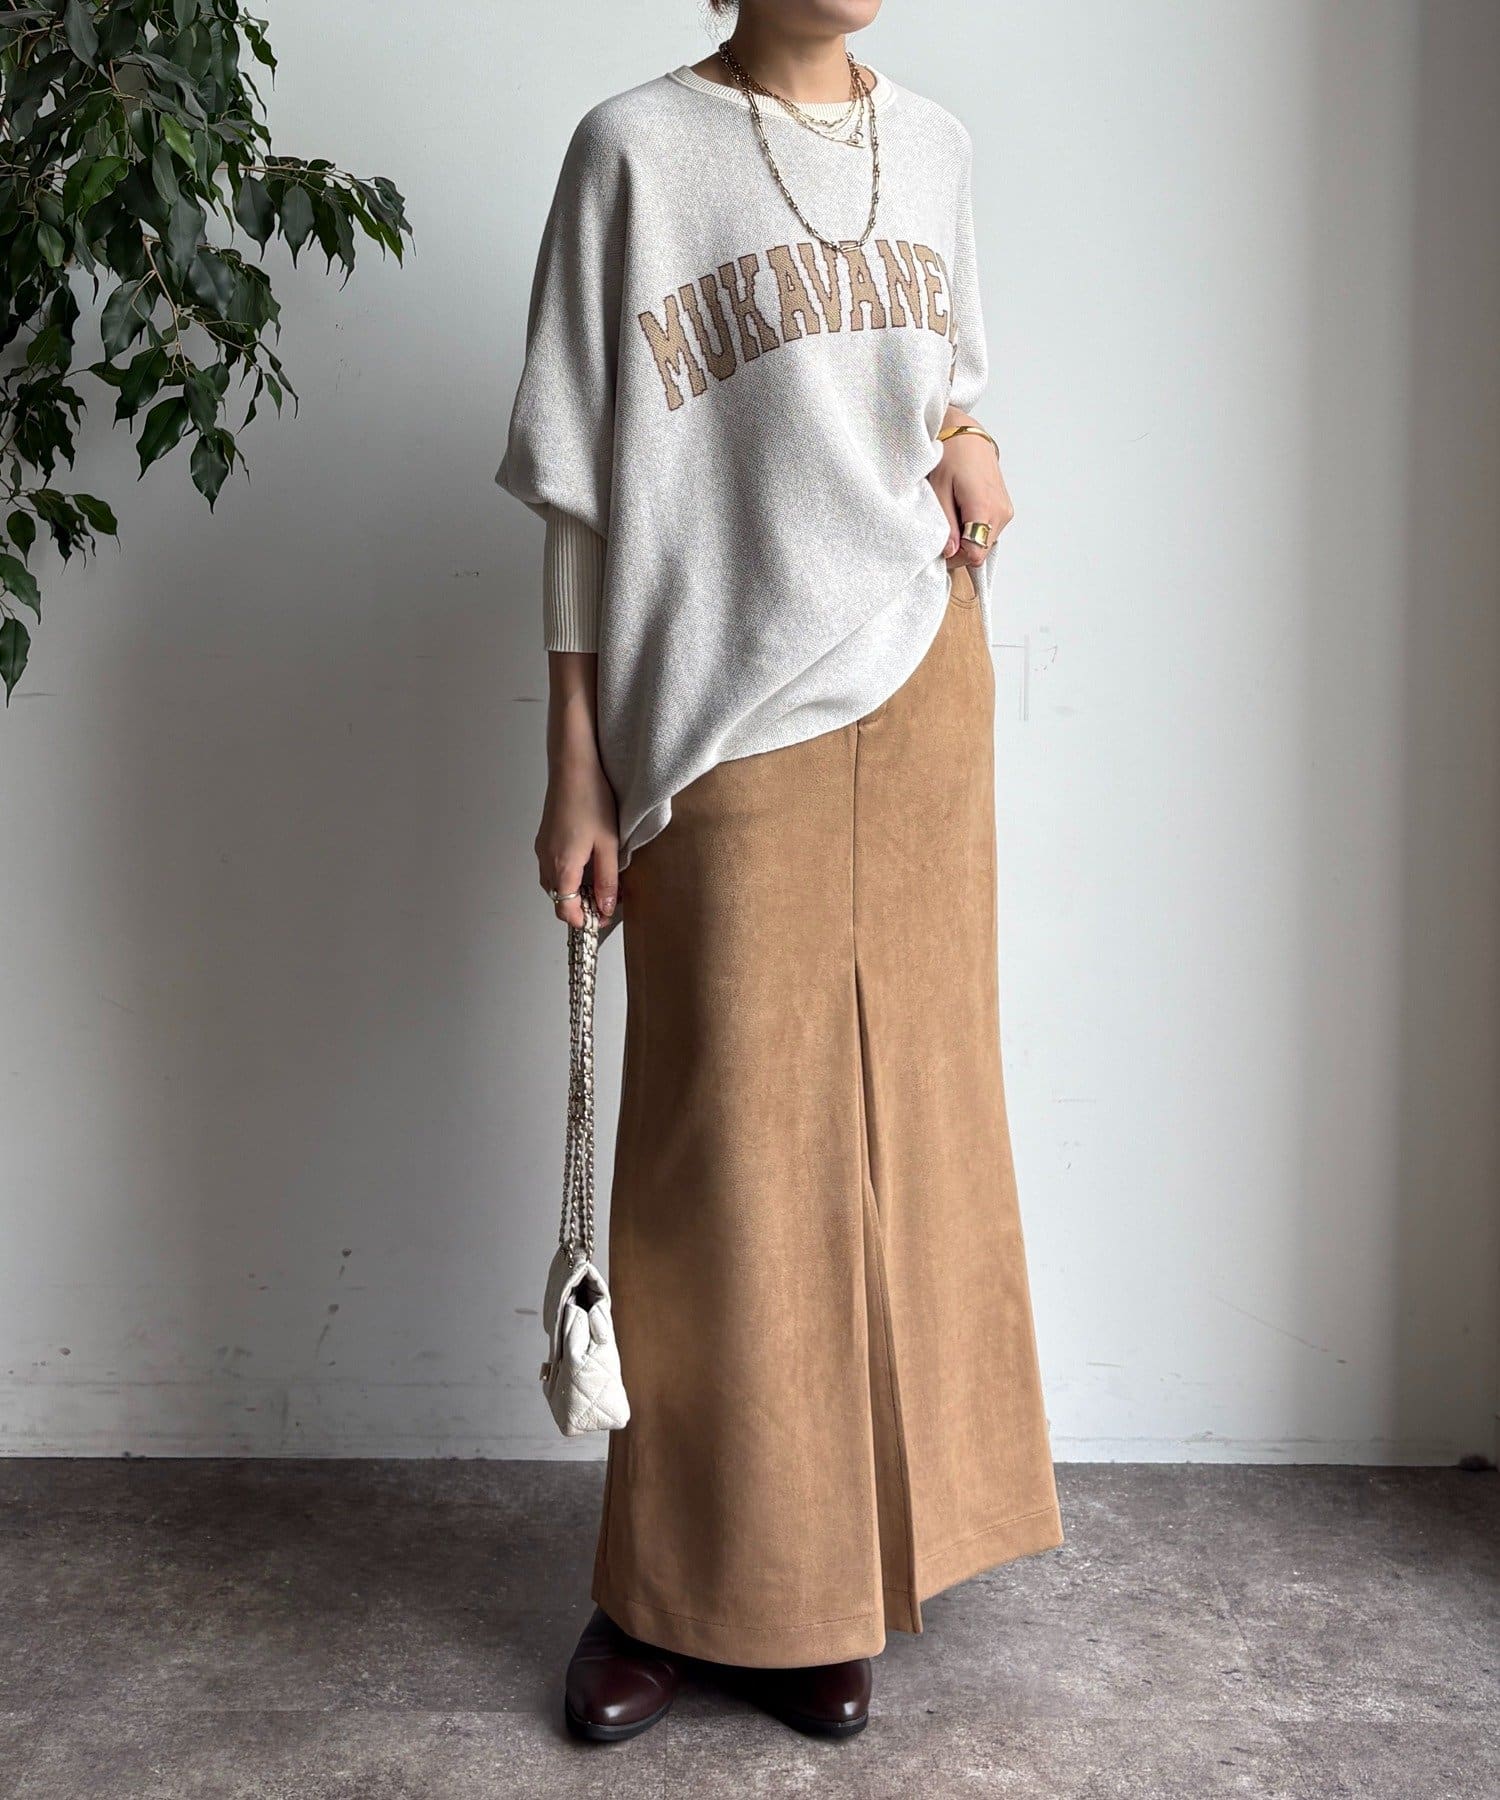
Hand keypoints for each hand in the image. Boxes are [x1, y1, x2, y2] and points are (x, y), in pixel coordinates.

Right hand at [536, 746, 619, 928]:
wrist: (572, 766)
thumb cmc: (592, 799)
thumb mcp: (609, 844)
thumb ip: (607, 880)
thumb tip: (605, 908)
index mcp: (562, 866)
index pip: (565, 911)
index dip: (584, 921)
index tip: (603, 918)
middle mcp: (546, 861)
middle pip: (558, 900)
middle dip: (581, 906)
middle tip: (607, 899)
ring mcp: (542, 850)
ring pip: (555, 885)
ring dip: (574, 890)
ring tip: (600, 880)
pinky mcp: (544, 840)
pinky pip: (553, 868)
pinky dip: (568, 875)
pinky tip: (588, 861)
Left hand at [927, 420, 1013, 570]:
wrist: (967, 434)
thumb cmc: (951, 454)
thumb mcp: (939, 489)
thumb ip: (946, 525)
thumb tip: (950, 552)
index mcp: (985, 508)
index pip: (974, 554)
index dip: (955, 557)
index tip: (940, 546)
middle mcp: (1001, 513)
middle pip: (980, 550)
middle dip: (959, 547)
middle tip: (942, 526)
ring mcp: (1005, 511)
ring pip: (984, 542)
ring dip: (966, 537)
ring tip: (952, 511)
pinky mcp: (1005, 509)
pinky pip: (988, 531)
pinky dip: (973, 528)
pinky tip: (962, 510)